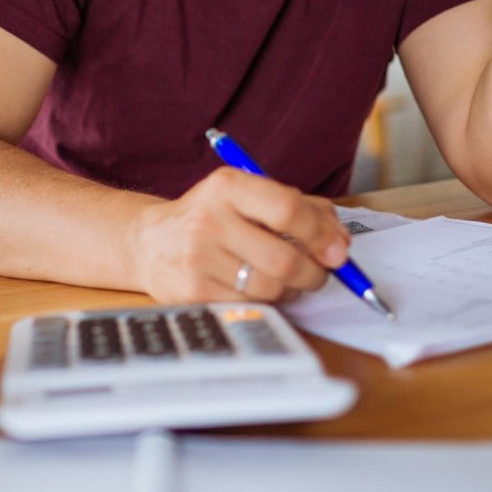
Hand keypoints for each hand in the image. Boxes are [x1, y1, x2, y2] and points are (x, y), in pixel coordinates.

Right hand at [133, 168, 351, 303]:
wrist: (151, 241)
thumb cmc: (215, 217)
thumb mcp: (250, 196)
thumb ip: (302, 209)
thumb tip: (340, 242)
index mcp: (228, 186)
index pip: (287, 209)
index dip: (321, 234)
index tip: (339, 251)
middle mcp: (209, 219)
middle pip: (284, 259)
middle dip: (315, 273)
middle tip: (320, 273)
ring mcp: (198, 258)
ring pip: (272, 288)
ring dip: (293, 290)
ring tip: (288, 280)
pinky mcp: (192, 292)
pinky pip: (251, 305)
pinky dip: (269, 302)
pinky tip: (262, 289)